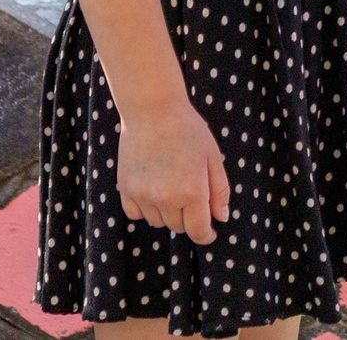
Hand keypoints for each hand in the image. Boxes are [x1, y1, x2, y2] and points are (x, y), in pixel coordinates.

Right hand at [116, 101, 230, 242]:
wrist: (154, 112)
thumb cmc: (189, 131)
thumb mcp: (213, 158)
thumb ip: (219, 191)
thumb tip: (221, 218)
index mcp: (192, 192)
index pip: (197, 230)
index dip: (205, 235)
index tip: (209, 233)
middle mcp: (166, 199)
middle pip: (178, 226)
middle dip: (189, 218)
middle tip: (193, 194)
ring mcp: (142, 196)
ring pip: (157, 222)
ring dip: (168, 213)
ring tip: (173, 185)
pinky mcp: (125, 189)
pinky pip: (136, 214)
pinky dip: (146, 209)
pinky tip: (153, 190)